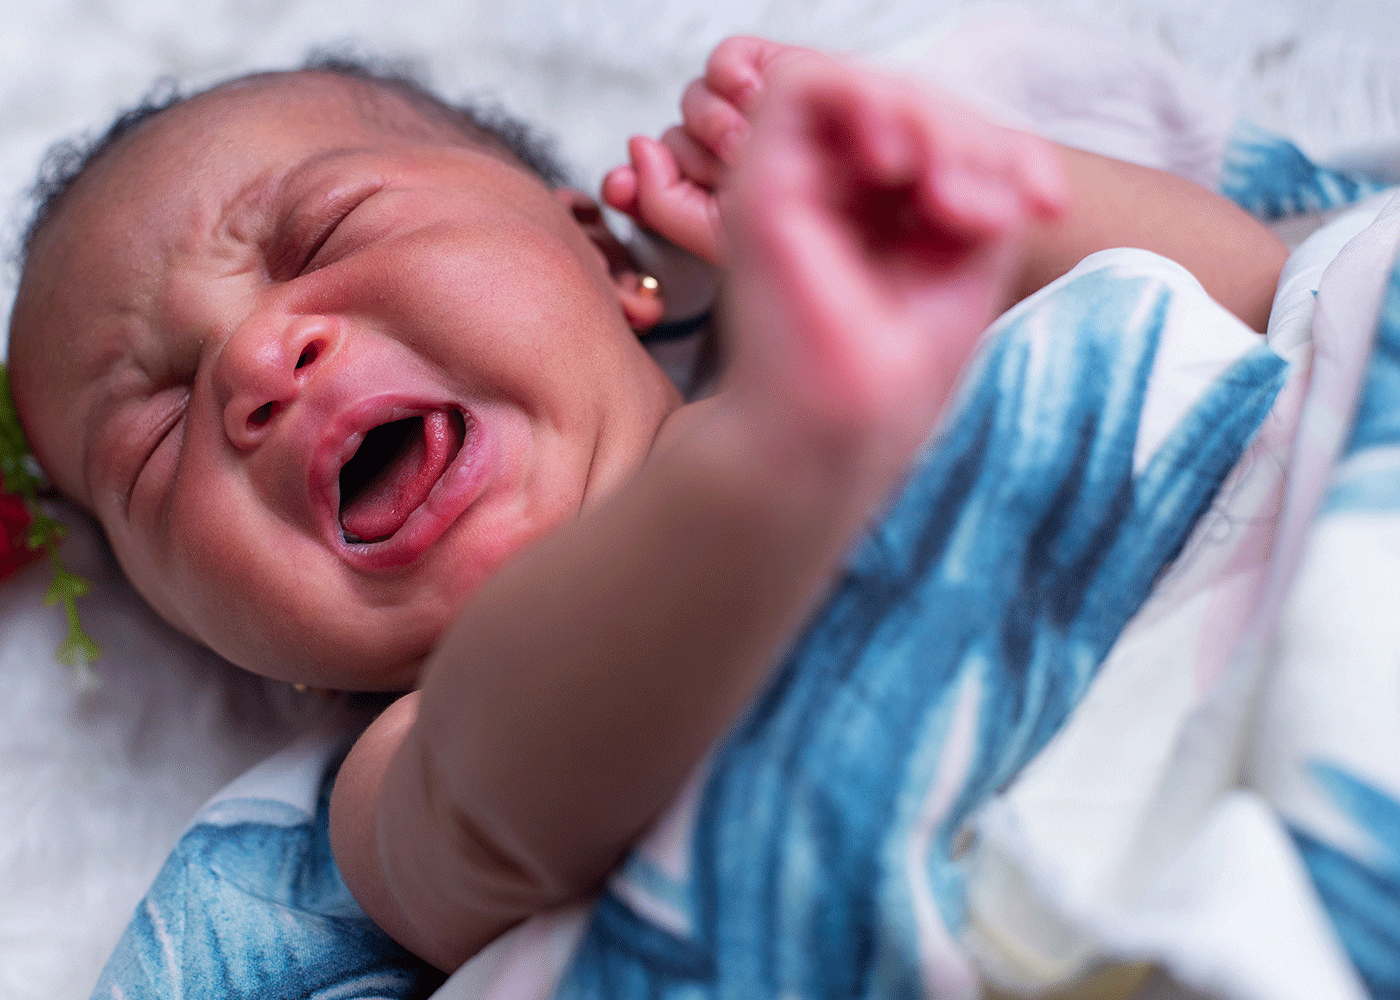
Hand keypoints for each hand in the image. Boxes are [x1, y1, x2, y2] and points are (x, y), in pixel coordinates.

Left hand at [602, 37, 823, 264]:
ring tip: (746, 148)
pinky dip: (730, 76)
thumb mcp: (726, 238)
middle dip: (695, 159)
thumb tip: (633, 149)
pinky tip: (753, 100)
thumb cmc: (826, 231)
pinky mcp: (776, 69)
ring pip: (694, 98)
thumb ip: (662, 203)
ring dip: (712, 123)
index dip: (644, 180)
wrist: (896, 207)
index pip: (649, 177)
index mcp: (711, 198)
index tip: (643, 189)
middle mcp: (726, 154)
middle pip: (672, 136)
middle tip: (733, 176)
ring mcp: (750, 110)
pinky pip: (727, 58)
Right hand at [720, 56, 1068, 480]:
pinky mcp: (759, 181)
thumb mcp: (972, 256)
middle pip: (902, 102)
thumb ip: (988, 181)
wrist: (839, 431)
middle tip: (991, 207)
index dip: (996, 145)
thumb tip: (1002, 151)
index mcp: (872, 209)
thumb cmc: (894, 371)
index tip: (1047, 202)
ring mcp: (789, 182)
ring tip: (946, 191)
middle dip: (965, 136)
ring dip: (920, 119)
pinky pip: (803, 86)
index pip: (934, 132)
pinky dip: (863, 103)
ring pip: (858, 85)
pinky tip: (898, 162)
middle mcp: (826, 190)